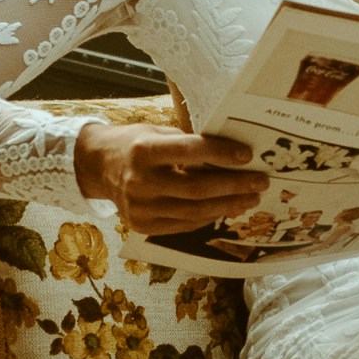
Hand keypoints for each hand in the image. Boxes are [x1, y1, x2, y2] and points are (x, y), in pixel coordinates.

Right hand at [72, 114, 261, 237]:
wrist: (99, 167)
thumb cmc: (135, 144)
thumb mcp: (158, 133)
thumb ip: (188, 144)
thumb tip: (232, 155)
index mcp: (143, 150)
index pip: (190, 151)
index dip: (221, 153)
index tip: (247, 155)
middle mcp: (139, 181)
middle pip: (197, 188)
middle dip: (234, 185)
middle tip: (260, 181)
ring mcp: (140, 208)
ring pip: (194, 211)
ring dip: (228, 205)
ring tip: (250, 198)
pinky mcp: (142, 226)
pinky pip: (184, 225)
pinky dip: (209, 216)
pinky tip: (226, 208)